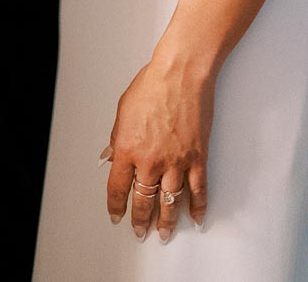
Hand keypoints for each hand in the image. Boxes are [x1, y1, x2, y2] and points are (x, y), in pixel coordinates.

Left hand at [102, 55, 213, 242]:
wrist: (181, 74)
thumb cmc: (152, 85)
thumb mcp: (123, 109)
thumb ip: (116, 137)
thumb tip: (110, 155)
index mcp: (128, 148)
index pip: (118, 187)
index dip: (116, 205)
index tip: (116, 215)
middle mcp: (150, 160)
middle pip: (144, 200)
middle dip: (141, 220)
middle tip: (140, 231)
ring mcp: (175, 162)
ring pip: (170, 202)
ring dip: (166, 222)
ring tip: (164, 233)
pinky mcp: (196, 158)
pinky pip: (198, 190)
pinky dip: (197, 207)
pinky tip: (195, 217)